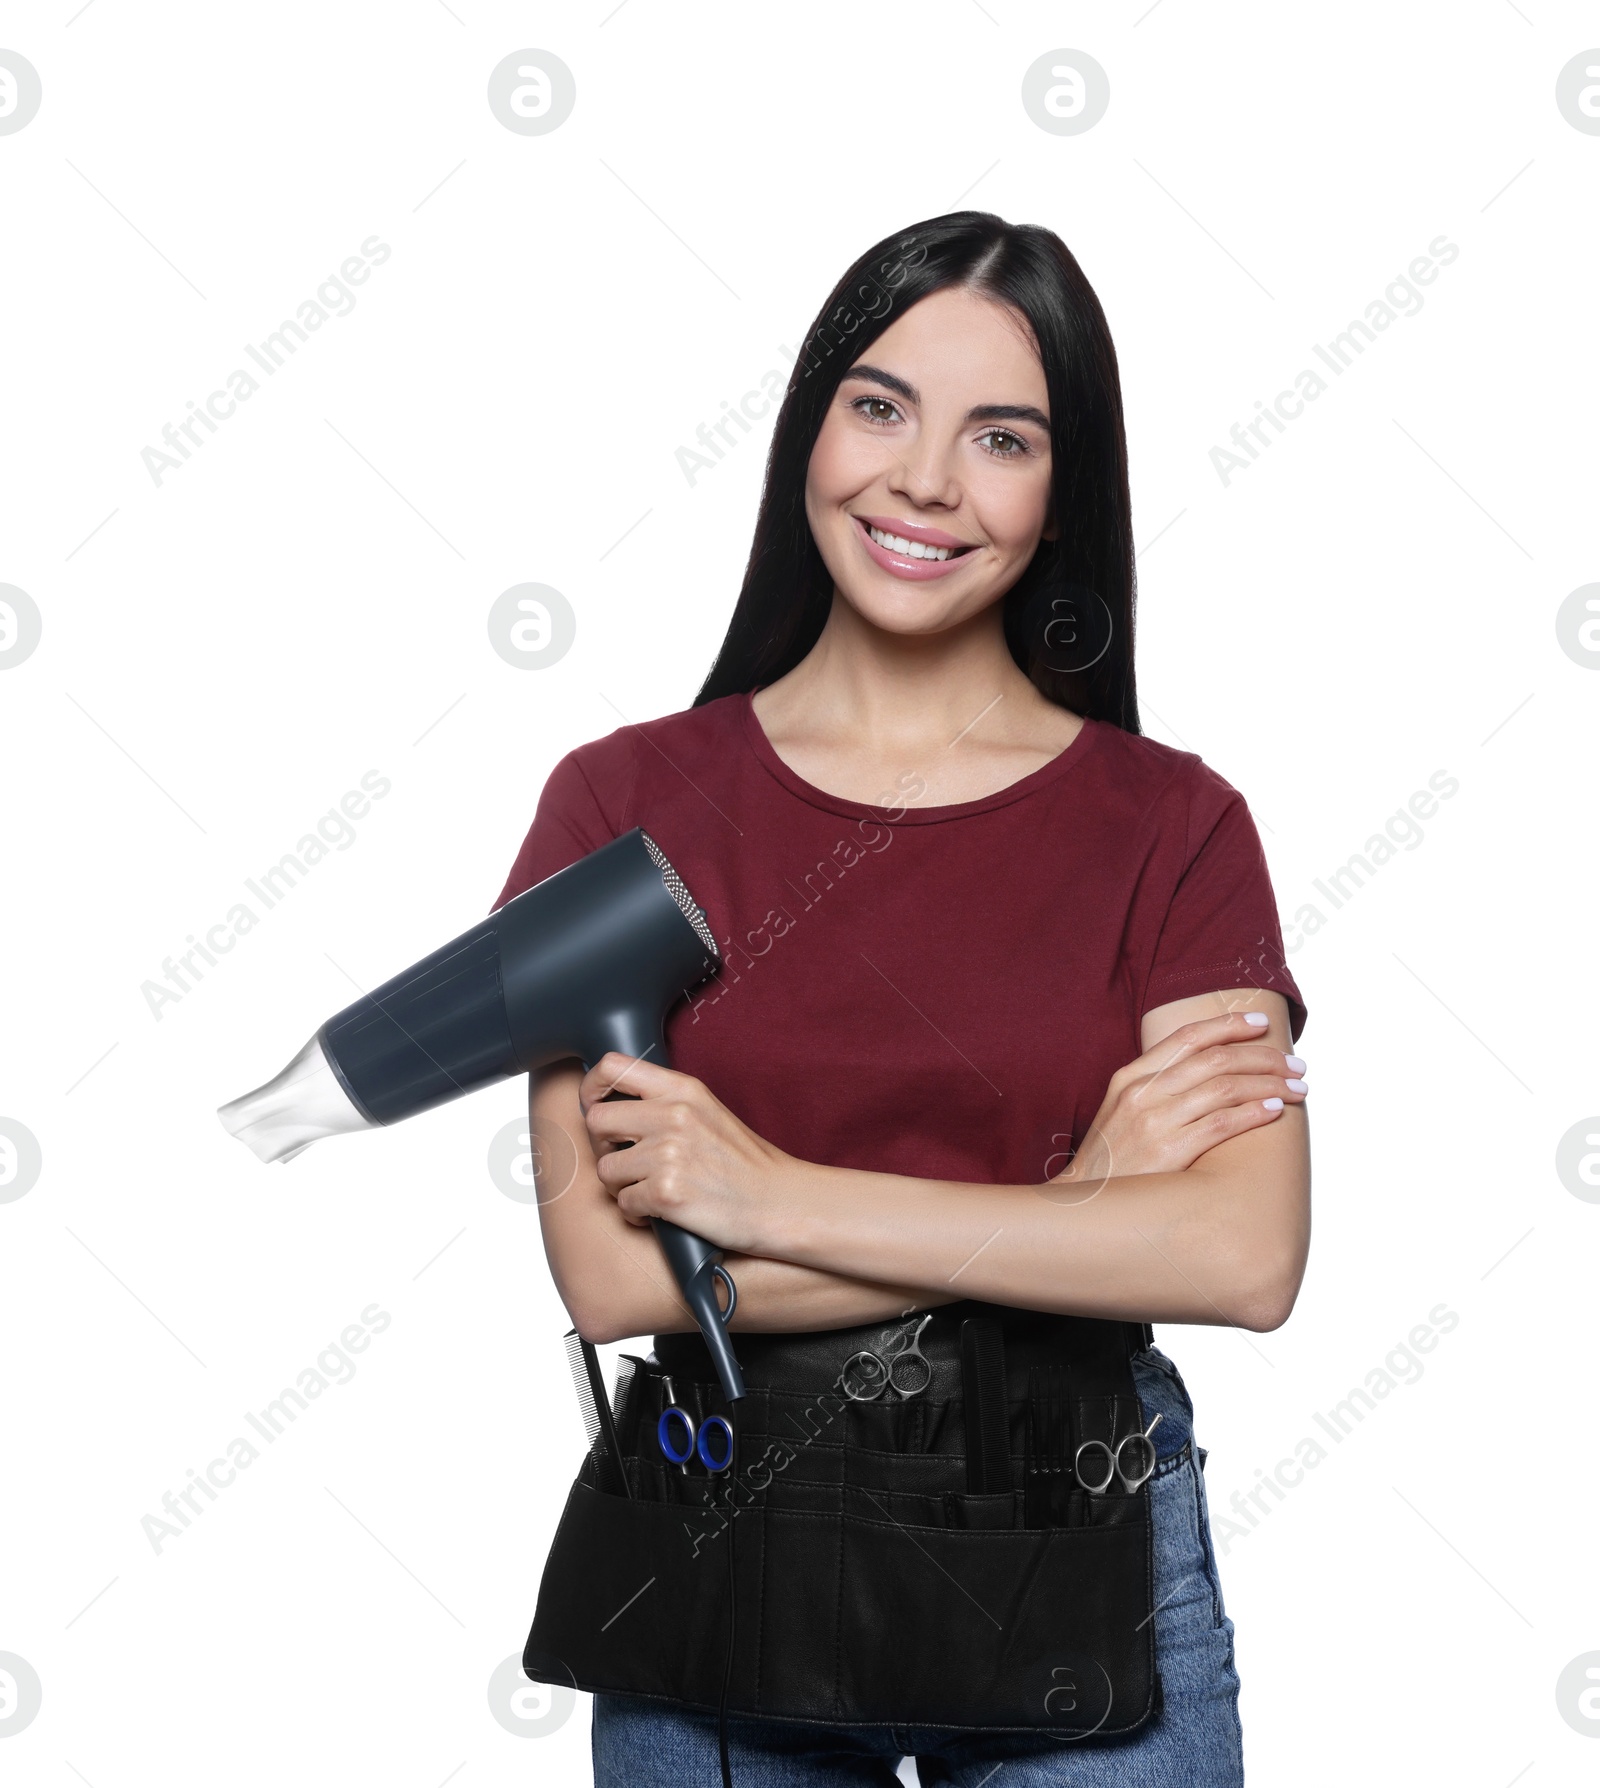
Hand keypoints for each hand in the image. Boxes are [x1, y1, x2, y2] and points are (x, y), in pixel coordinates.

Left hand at [577, 1053, 793, 1253]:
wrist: (781, 1203)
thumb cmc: (747, 1164)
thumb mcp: (708, 1113)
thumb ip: (666, 1103)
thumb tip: (615, 1108)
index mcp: (683, 1090)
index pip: (612, 1067)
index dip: (591, 1088)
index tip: (595, 1106)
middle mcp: (673, 1116)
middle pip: (597, 1121)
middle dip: (604, 1146)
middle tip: (627, 1161)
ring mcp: (668, 1154)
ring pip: (605, 1169)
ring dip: (621, 1186)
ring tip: (650, 1190)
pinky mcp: (666, 1193)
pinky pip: (623, 1204)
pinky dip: (637, 1213)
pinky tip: (660, 1211)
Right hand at [1057, 1013, 1307, 1187]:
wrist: (1085, 1202)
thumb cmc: (1112, 1159)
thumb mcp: (1123, 1110)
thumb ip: (1158, 1086)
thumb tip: (1209, 1070)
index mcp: (1131, 1076)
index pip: (1188, 1036)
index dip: (1229, 1025)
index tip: (1262, 1022)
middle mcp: (1142, 1092)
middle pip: (1215, 1059)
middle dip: (1264, 1058)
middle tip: (1296, 1065)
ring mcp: (1153, 1121)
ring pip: (1225, 1088)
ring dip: (1270, 1085)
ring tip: (1298, 1089)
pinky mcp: (1168, 1152)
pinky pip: (1221, 1124)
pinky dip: (1253, 1113)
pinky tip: (1275, 1111)